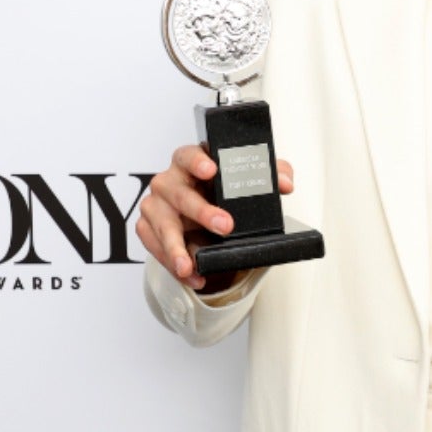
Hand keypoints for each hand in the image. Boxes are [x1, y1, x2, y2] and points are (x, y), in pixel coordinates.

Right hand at [135, 144, 295, 290]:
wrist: (202, 218)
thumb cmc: (219, 192)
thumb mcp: (245, 181)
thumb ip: (269, 175)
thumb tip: (284, 183)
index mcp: (188, 162)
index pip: (188, 155)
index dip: (197, 161)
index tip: (211, 170)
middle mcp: (168, 181)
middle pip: (178, 194)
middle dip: (201, 212)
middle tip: (225, 226)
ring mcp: (155, 206)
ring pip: (162, 225)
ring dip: (175, 248)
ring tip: (189, 266)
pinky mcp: (147, 229)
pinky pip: (156, 250)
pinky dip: (174, 266)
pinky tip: (192, 276)